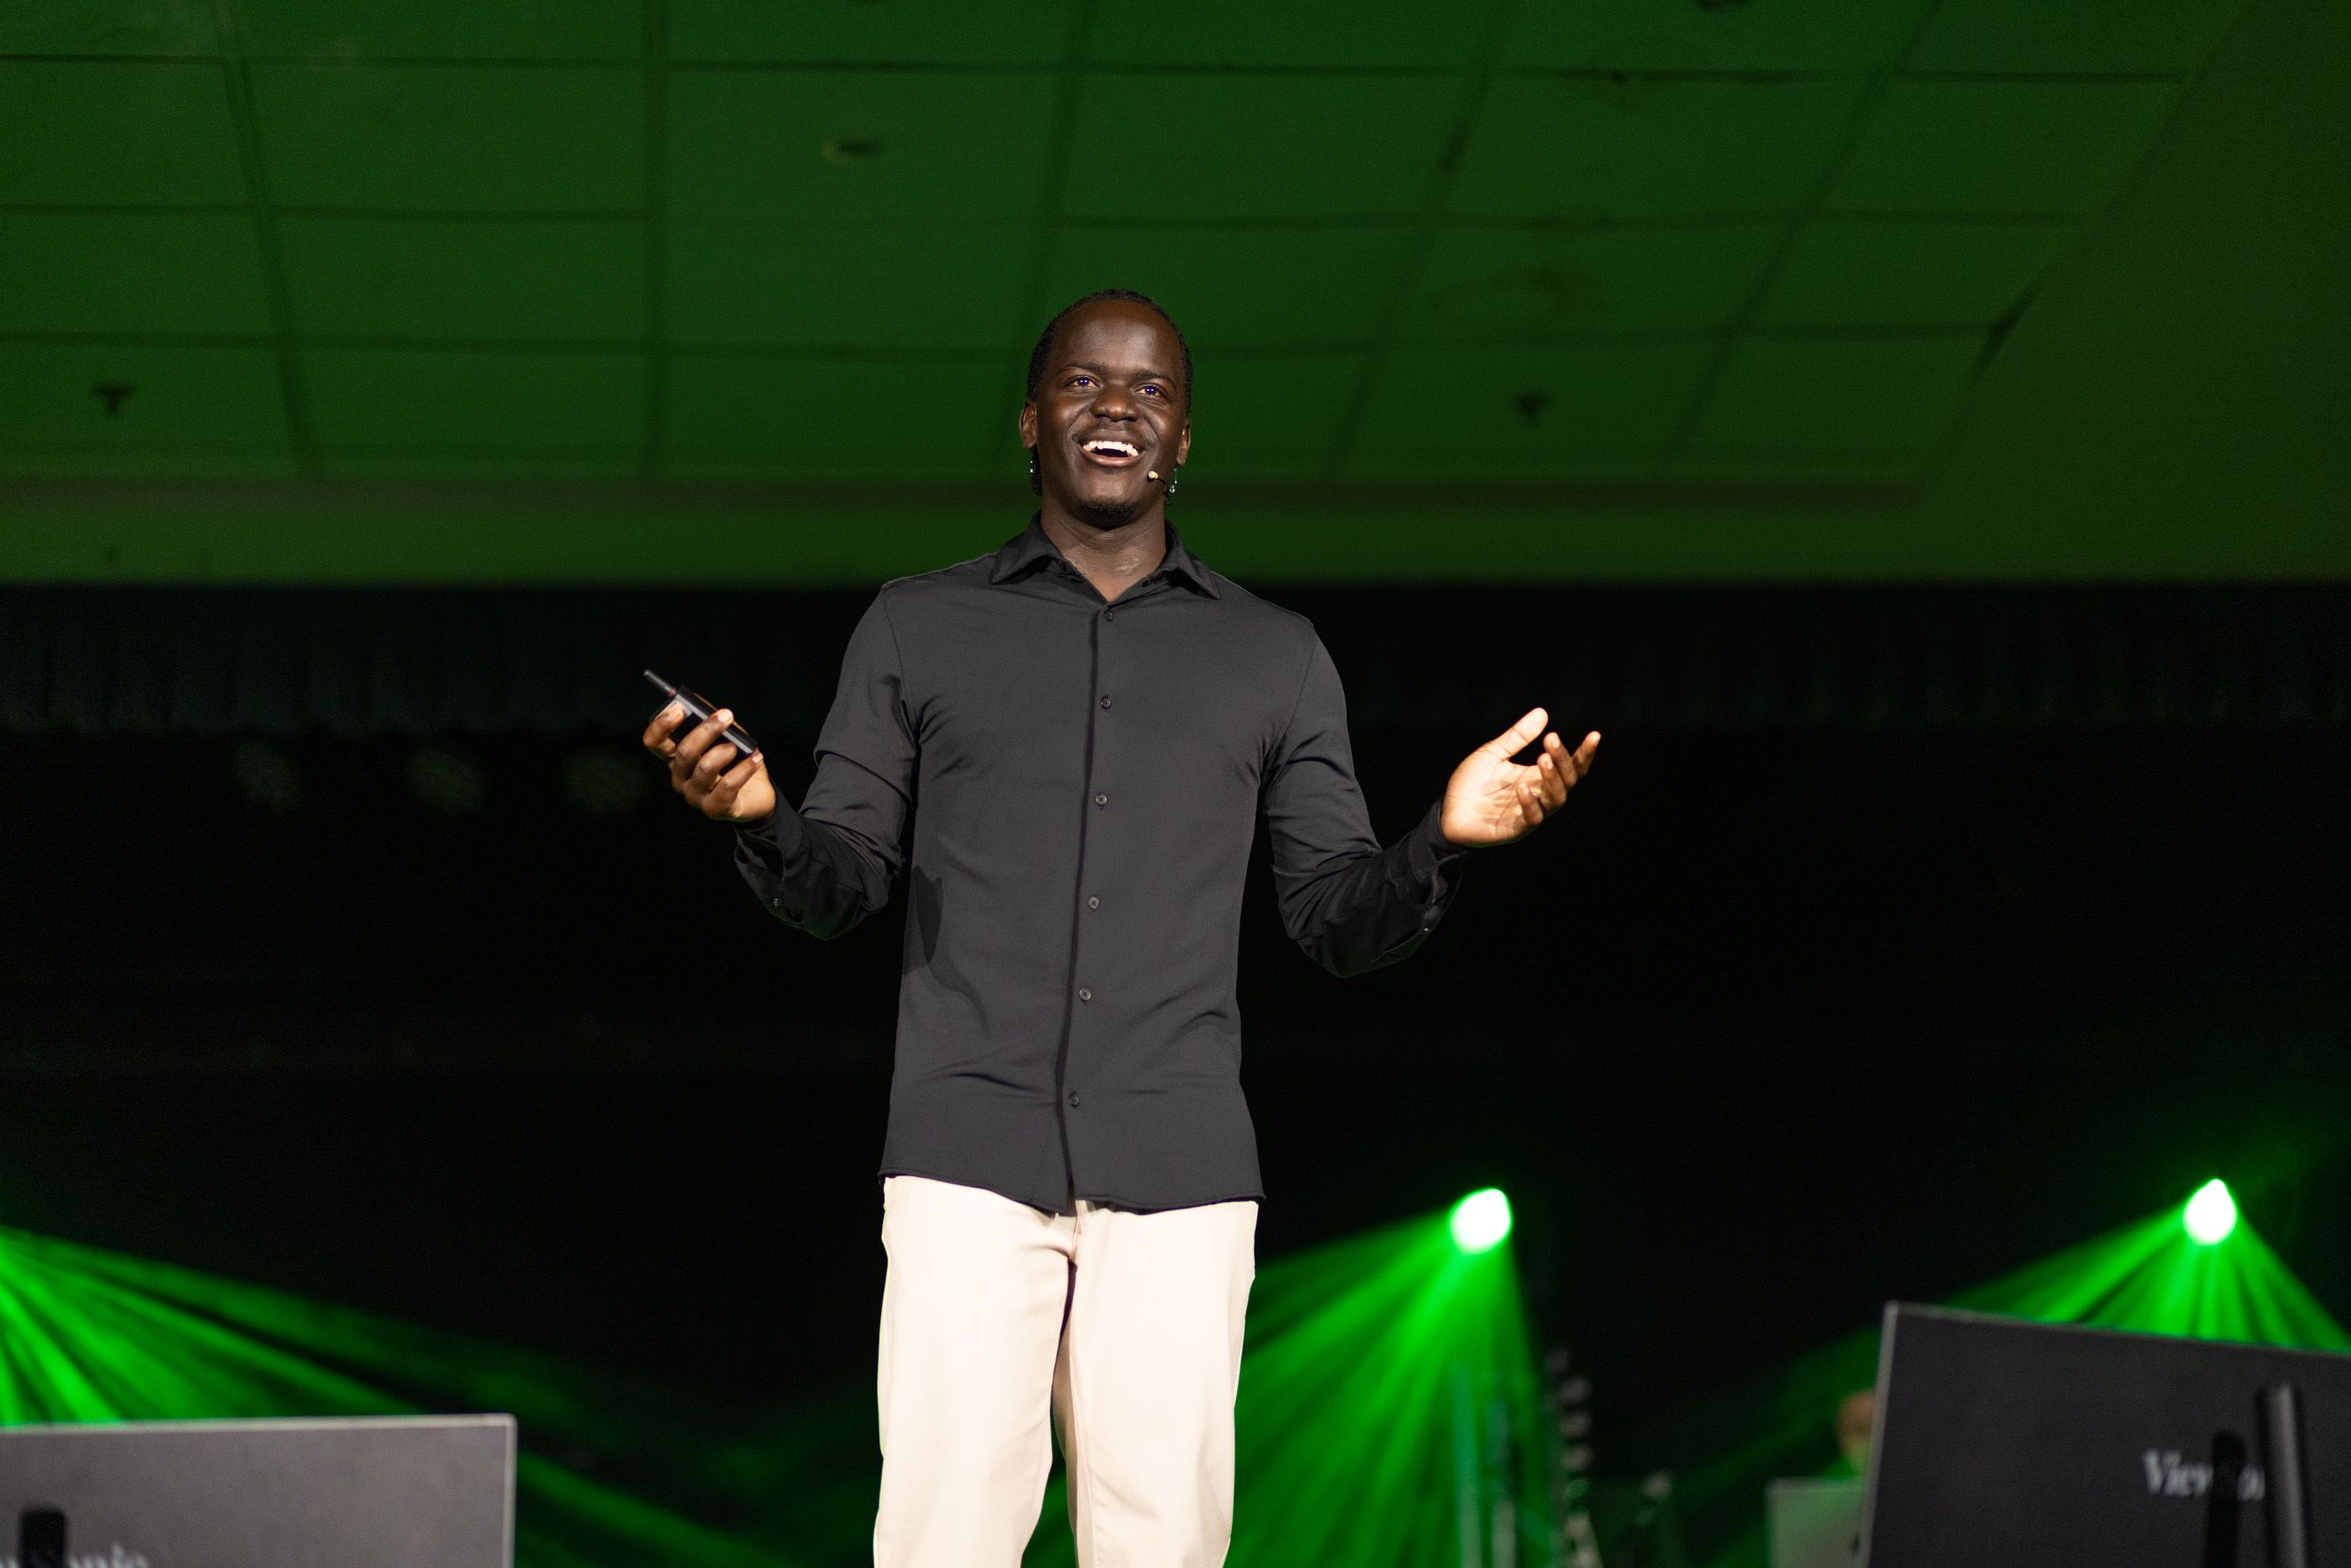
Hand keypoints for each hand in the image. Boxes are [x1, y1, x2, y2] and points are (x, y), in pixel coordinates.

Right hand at [641, 701, 776, 824]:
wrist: (757, 794)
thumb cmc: (736, 761)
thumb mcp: (726, 736)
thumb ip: (713, 721)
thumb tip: (706, 705)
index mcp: (675, 757)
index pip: (654, 742)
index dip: (662, 725)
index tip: (680, 708)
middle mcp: (680, 777)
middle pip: (684, 752)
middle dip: (706, 731)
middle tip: (726, 716)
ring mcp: (695, 795)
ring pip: (704, 768)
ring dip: (724, 752)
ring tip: (737, 747)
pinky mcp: (714, 809)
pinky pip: (727, 786)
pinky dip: (744, 769)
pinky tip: (755, 759)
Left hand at [1439, 708, 1598, 848]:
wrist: (1446, 814)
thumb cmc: (1471, 785)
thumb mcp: (1492, 753)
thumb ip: (1517, 737)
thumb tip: (1542, 713)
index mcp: (1537, 777)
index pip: (1570, 766)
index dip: (1584, 753)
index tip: (1594, 735)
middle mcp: (1539, 796)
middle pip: (1567, 781)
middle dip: (1564, 760)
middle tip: (1551, 740)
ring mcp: (1528, 814)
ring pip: (1556, 800)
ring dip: (1552, 779)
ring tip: (1543, 759)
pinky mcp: (1514, 830)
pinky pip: (1531, 819)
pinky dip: (1530, 803)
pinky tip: (1522, 787)